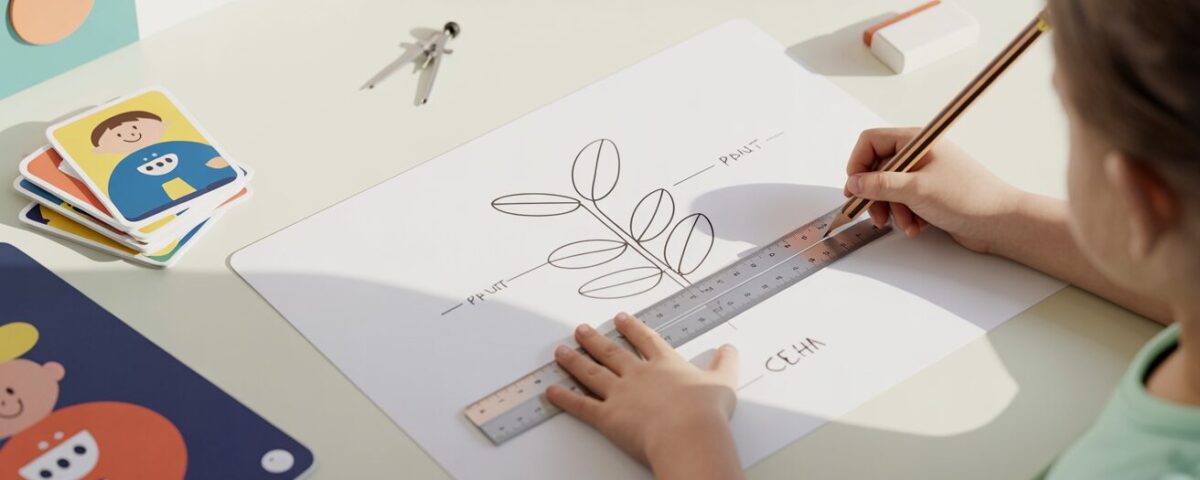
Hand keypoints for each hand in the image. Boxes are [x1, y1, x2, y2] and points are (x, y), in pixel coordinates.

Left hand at [546, 313, 741, 478]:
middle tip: (581, 329)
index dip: (631, 328)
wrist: (689, 432)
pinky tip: (550, 391)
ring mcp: (620, 393)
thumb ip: (725, 364)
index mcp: (665, 365)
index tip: (620, 318)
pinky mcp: (607, 416)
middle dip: (594, 339)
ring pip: (591, 372)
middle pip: (612, 352)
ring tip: (561, 351)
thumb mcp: (724, 382)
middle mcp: (638, 374)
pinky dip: (564, 398)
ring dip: (574, 361)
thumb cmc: (706, 411)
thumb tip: (730, 349)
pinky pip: (581, 405)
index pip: (645, 340)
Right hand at [844, 128, 1025, 252]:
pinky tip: (917, 227)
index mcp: (916, 141)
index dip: (858, 164)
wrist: (1001, 222)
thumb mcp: (916, 189)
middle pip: (877, 169)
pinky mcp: (930, 194)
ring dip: (891, 210)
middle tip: (875, 214)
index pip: (871, 141)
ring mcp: (924, 174)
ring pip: (888, 189)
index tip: (855, 188)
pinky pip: (904, 202)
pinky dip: (905, 216)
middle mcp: (919, 154)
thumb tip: (854, 183)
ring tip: (904, 224)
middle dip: (875, 195)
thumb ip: (880, 184)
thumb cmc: (967, 197)